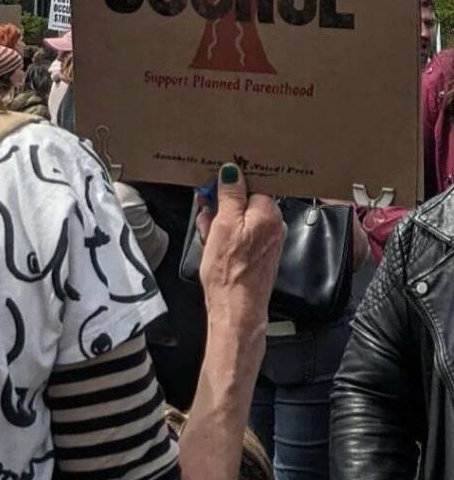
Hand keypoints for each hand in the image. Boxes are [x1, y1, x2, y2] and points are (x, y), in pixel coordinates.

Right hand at [196, 163, 283, 327]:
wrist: (235, 307)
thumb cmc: (228, 268)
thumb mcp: (223, 224)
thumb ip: (230, 195)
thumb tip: (232, 171)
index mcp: (269, 213)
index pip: (252, 184)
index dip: (230, 185)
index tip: (213, 188)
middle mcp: (274, 225)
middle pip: (246, 201)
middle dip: (223, 204)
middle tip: (205, 210)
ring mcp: (268, 240)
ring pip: (242, 217)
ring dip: (222, 219)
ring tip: (206, 231)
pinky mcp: (260, 253)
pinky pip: (243, 233)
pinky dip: (228, 234)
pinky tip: (213, 241)